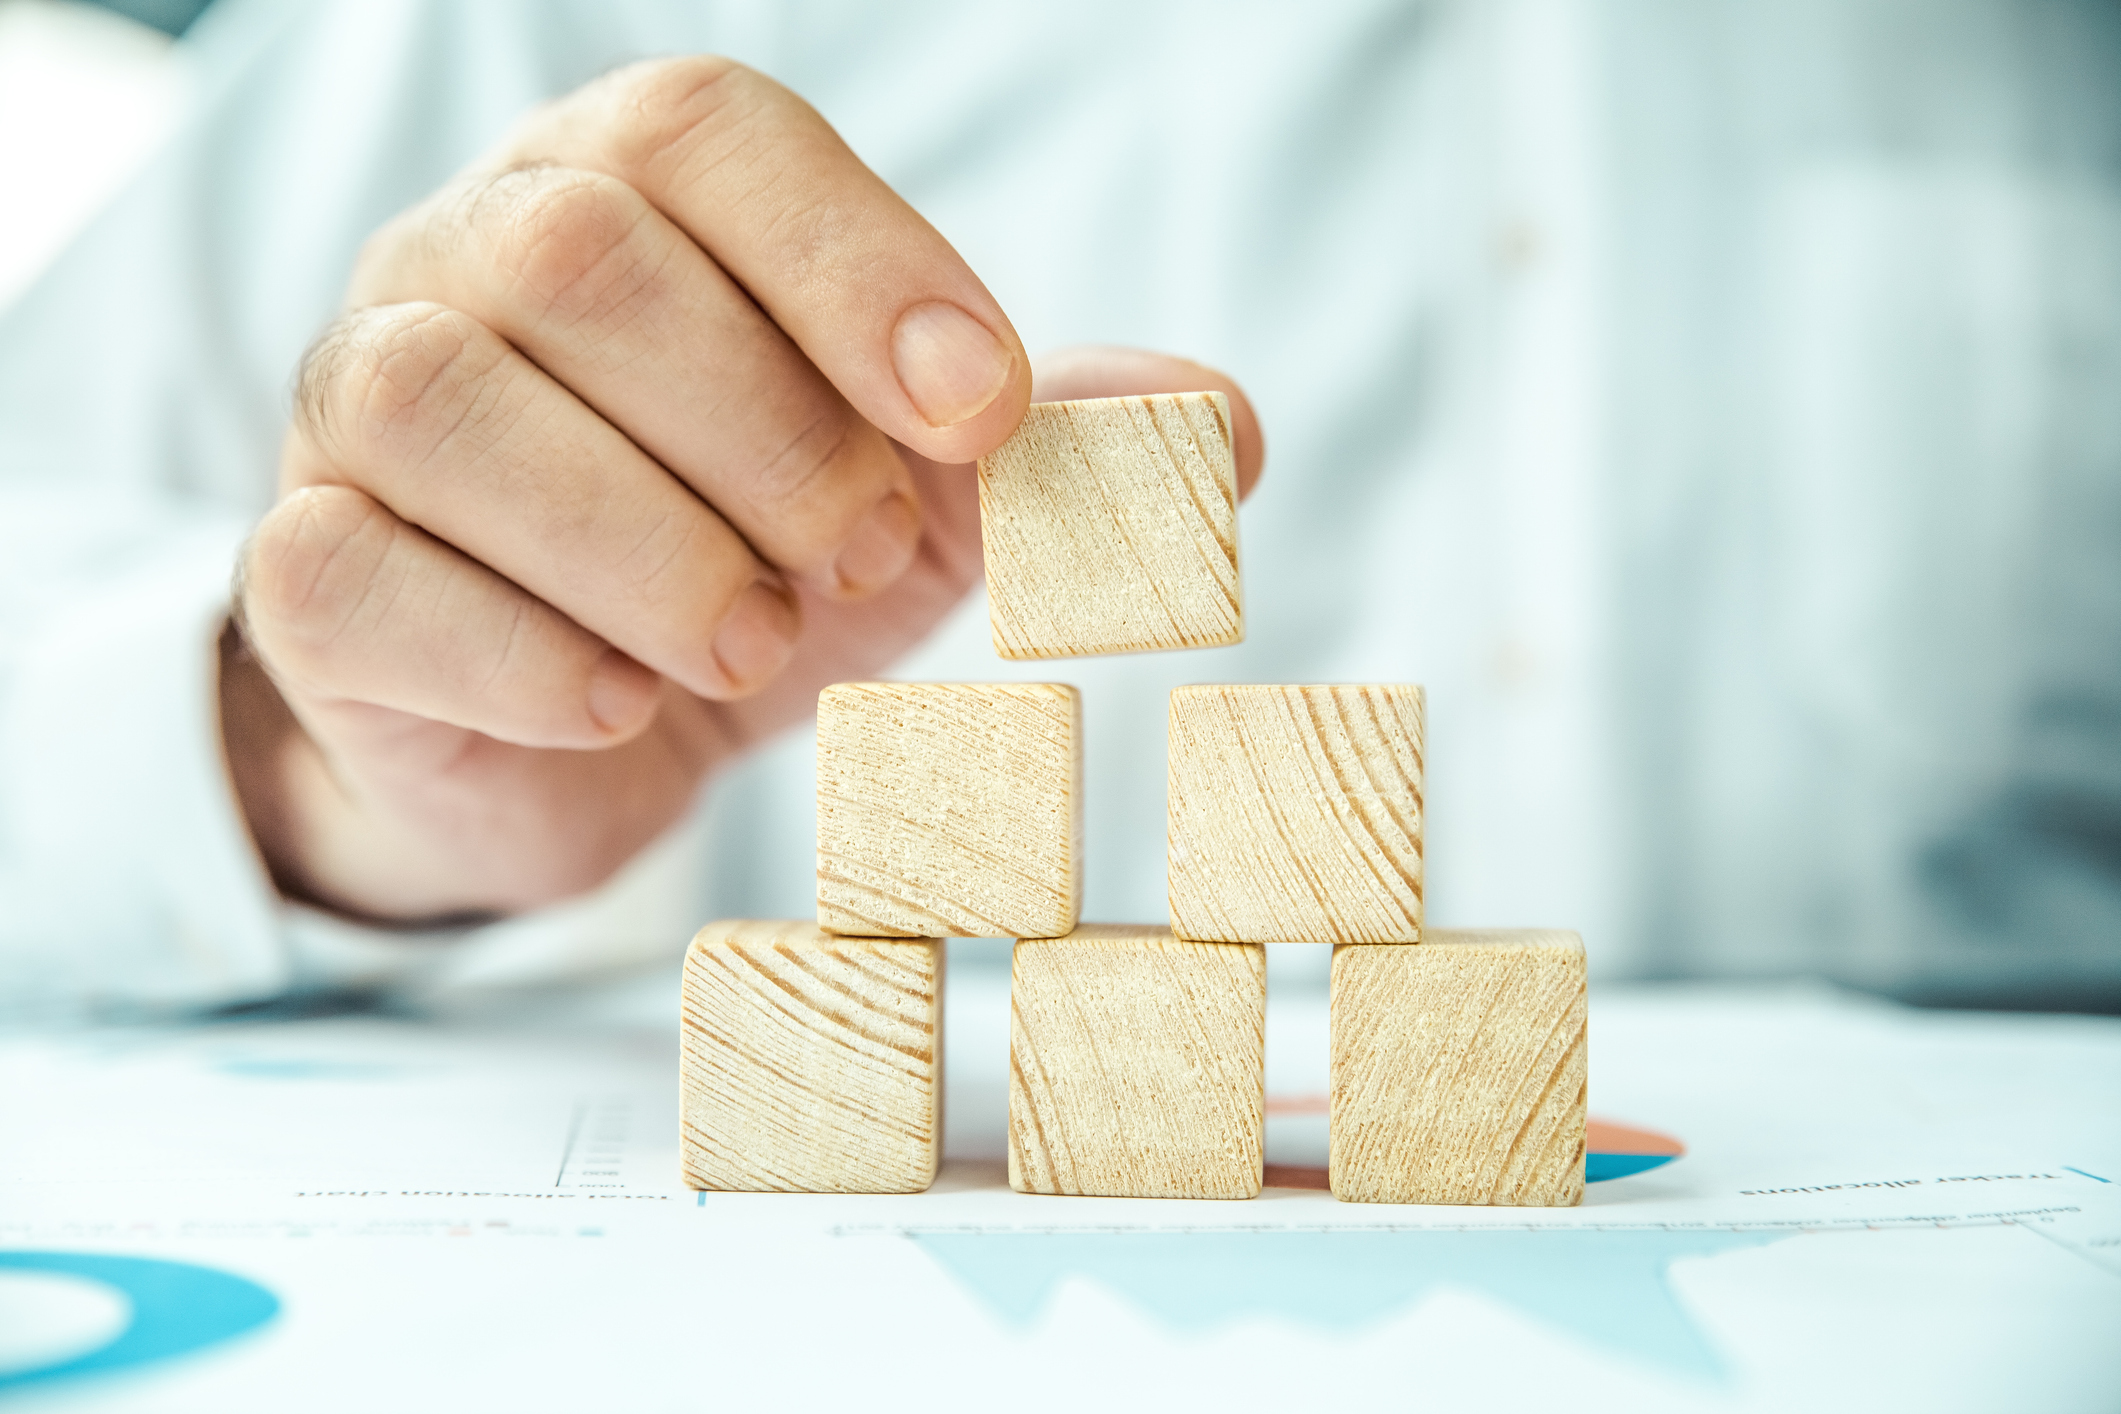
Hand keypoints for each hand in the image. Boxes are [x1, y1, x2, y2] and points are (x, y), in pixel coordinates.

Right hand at [223, 58, 1264, 924]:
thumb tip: (1219, 430)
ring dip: (647, 545)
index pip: (707, 135)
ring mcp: (353, 412)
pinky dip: (524, 653)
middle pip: (578, 259)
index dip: (854, 261)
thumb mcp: (926, 499)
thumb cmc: (756, 561)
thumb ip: (1059, 450)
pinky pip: (360, 577)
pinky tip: (627, 703)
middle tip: (859, 559)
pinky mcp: (307, 574)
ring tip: (756, 640)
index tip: (976, 412)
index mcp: (625, 195)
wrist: (584, 728)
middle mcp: (463, 263)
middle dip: (760, 429)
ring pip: (445, 405)